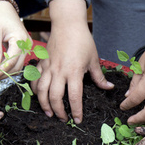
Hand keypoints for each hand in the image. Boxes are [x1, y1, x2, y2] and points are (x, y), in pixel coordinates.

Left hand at [0, 0, 31, 81]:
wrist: (2, 4)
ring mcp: (25, 46)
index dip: (0, 71)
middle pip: (15, 66)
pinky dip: (4, 65)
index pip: (11, 62)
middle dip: (1, 74)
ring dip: (2, 71)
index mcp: (20, 40)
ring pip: (15, 65)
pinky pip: (14, 60)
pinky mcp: (21, 47)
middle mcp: (26, 45)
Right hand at [34, 0, 112, 122]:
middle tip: (62, 118)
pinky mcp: (41, 63)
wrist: (67, 24)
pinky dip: (35, 89)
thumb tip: (109, 88)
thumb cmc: (82, 40)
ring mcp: (48, 67)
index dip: (76, 111)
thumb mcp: (94, 59)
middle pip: (55, 97)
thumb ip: (99, 76)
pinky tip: (39, 96)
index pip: (74, 97)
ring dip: (44, 104)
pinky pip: (35, 79)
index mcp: (74, 72)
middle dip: (58, 111)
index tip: (77, 120)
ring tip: (49, 112)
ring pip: (41, 90)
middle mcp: (59, 71)